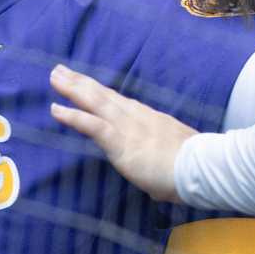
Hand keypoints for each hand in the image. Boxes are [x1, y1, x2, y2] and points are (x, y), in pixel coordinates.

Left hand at [49, 65, 191, 203]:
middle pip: (104, 95)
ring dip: (72, 90)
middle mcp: (136, 117)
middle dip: (82, 82)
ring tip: (54, 77)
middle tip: (61, 70)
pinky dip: (73, 116)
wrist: (200, 167)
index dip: (101, 91)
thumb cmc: (193, 169)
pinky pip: (91, 125)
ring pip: (95, 102)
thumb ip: (163, 164)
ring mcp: (127, 127)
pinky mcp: (120, 141)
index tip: (87, 82)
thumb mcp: (175, 158)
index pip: (120, 102)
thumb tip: (161, 183)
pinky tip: (56, 109)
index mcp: (149, 120)